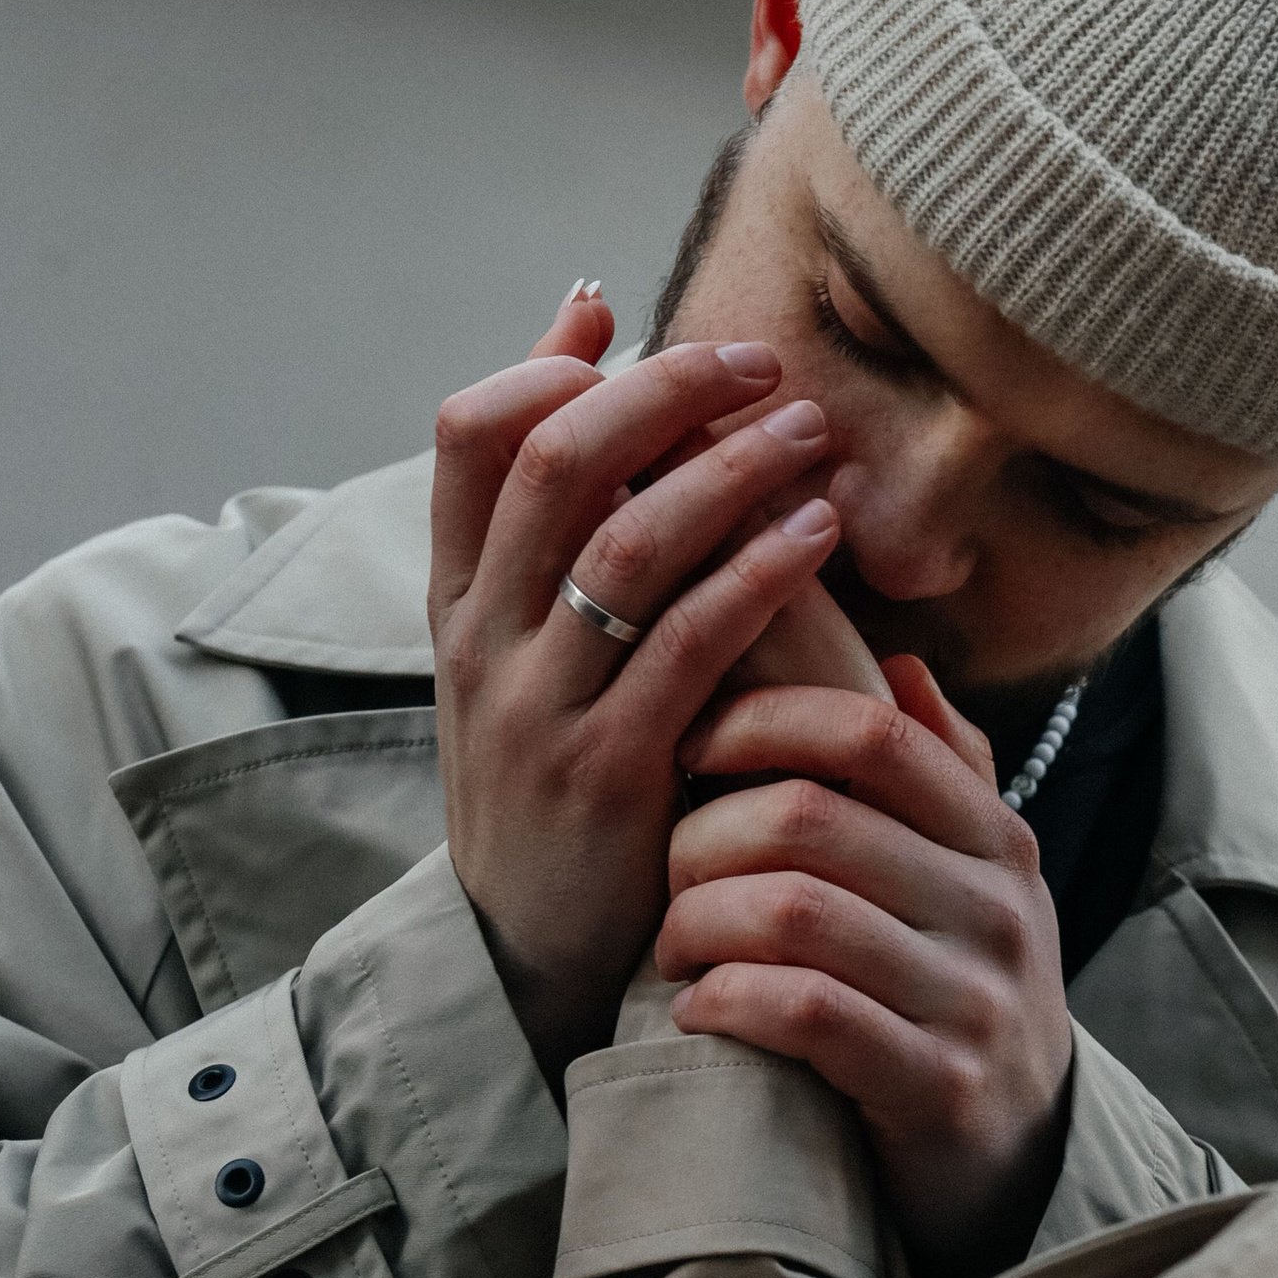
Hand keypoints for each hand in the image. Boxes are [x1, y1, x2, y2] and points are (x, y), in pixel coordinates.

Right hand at [429, 289, 887, 1077]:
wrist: (527, 958)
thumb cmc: (557, 782)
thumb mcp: (525, 655)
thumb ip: (559, 522)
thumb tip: (583, 335)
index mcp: (459, 601)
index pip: (467, 437)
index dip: (545, 363)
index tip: (623, 319)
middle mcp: (482, 641)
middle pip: (552, 466)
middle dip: (660, 395)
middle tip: (756, 363)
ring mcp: (536, 708)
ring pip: (623, 546)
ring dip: (728, 472)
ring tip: (810, 432)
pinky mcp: (605, 774)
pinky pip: (685, 648)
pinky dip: (756, 575)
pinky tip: (818, 533)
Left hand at [660, 663, 1074, 1277]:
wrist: (1021, 1161)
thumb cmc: (959, 1000)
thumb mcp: (975, 883)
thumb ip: (943, 776)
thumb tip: (899, 663)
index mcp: (996, 840)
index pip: (871, 733)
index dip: (763, 721)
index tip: (694, 747)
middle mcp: (996, 910)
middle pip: (810, 819)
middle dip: (703, 838)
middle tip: (665, 875)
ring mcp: (974, 1001)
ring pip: (794, 913)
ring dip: (699, 924)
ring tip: (673, 947)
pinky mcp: (939, 1087)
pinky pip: (807, 1013)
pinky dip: (727, 1000)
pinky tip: (697, 1010)